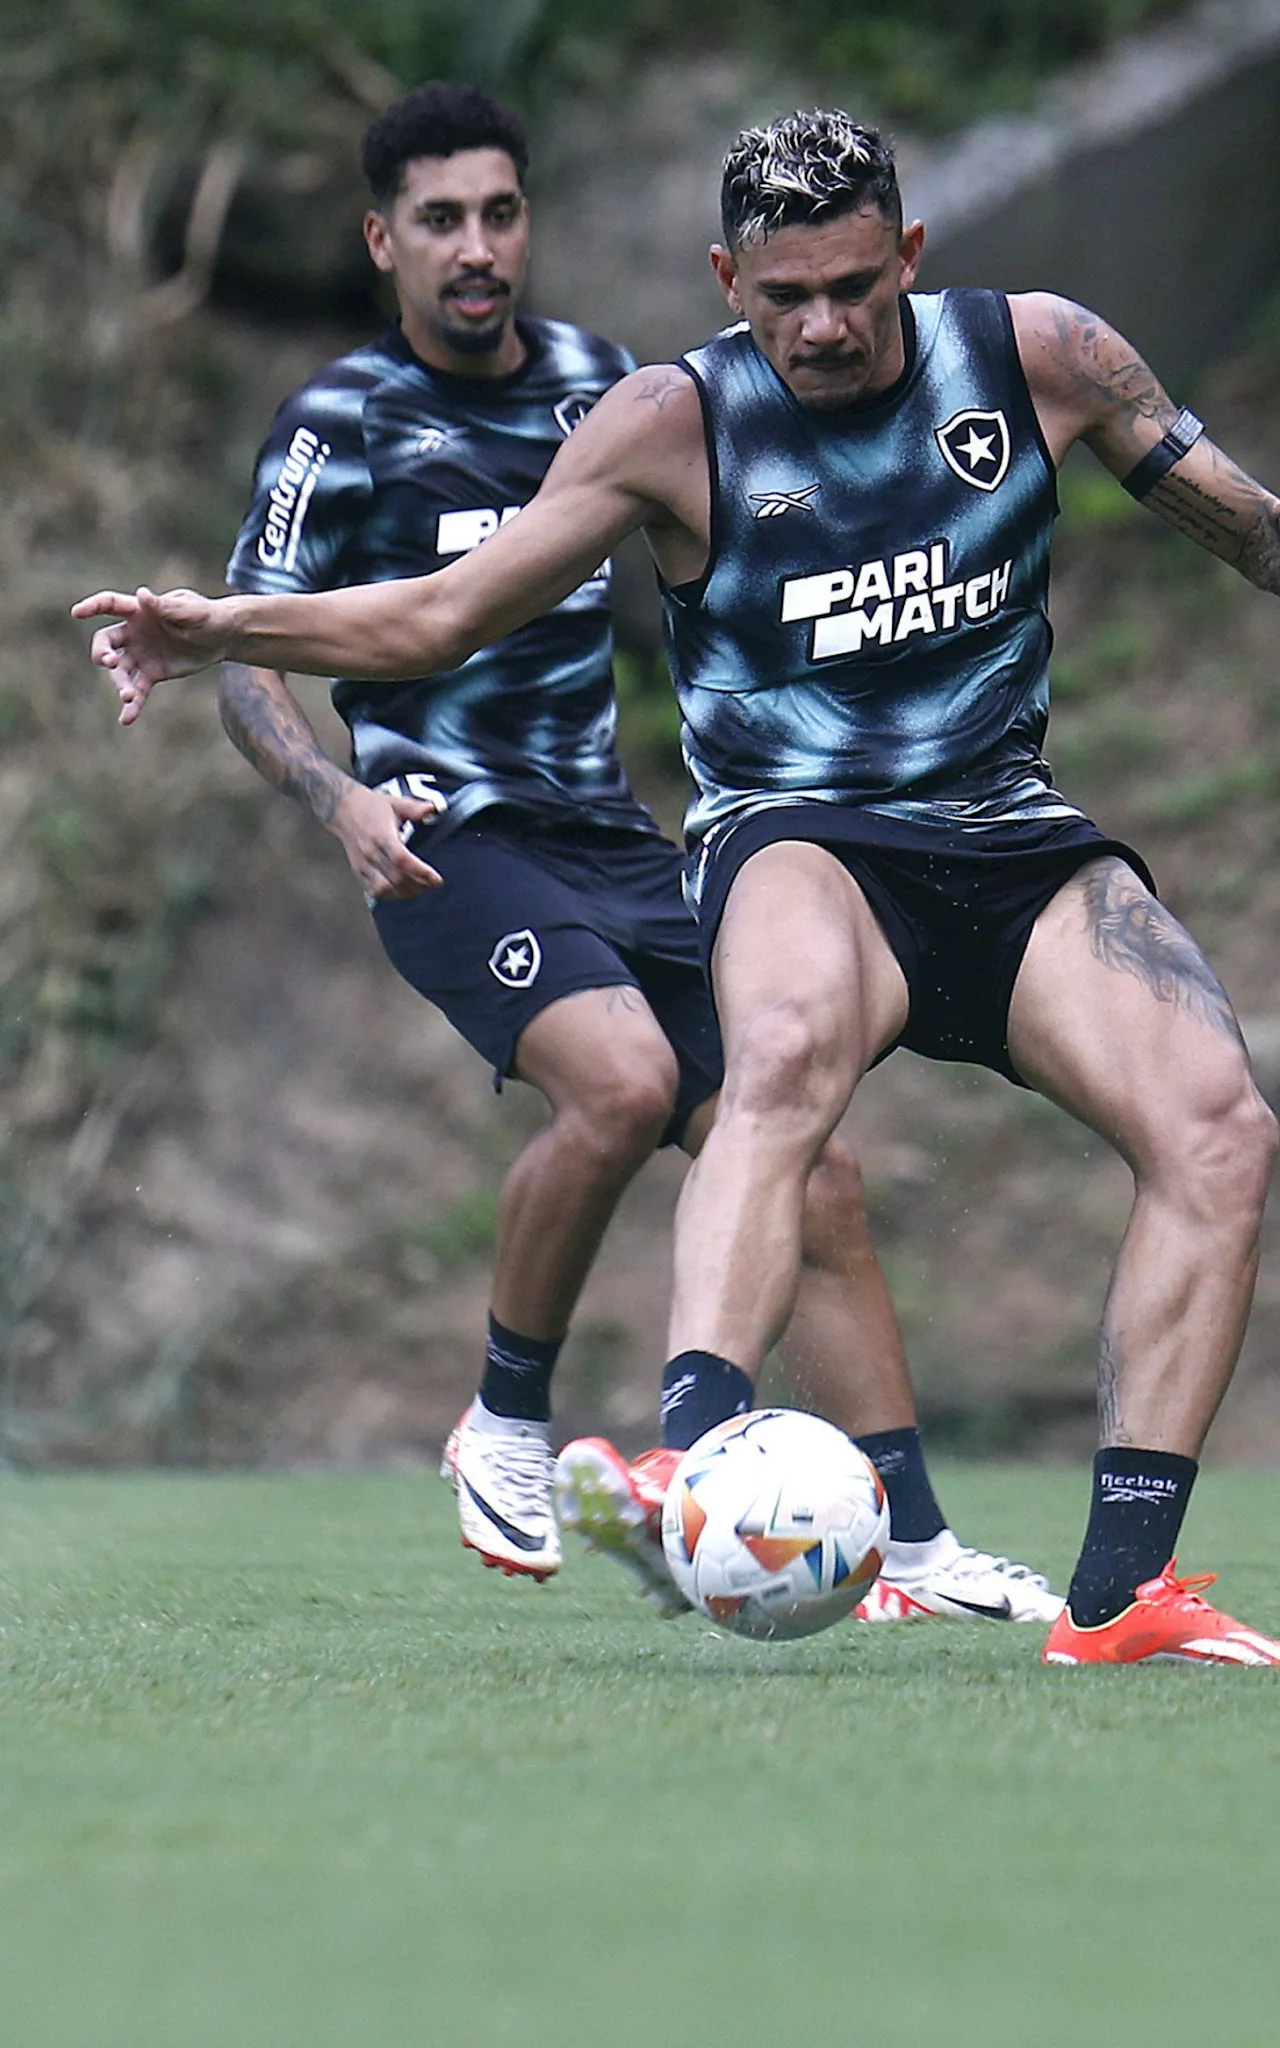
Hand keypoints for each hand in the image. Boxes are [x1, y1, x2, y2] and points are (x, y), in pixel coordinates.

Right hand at [71, 585, 231, 723]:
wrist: (223, 638)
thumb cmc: (207, 616)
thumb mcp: (190, 610)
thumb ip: (166, 606)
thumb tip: (142, 595)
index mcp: (140, 611)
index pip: (110, 605)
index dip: (92, 607)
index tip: (77, 613)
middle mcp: (134, 632)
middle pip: (106, 642)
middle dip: (102, 653)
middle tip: (109, 662)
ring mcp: (140, 654)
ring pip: (120, 671)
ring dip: (120, 684)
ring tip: (128, 697)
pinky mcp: (152, 673)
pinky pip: (137, 691)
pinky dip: (132, 705)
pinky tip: (126, 719)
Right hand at [329, 783, 444, 899]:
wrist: (343, 810)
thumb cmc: (370, 807)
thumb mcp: (395, 803)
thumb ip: (415, 808)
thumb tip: (432, 809)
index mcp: (381, 835)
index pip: (402, 859)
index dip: (421, 872)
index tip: (436, 879)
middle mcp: (371, 852)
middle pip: (396, 878)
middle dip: (418, 886)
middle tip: (432, 885)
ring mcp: (363, 864)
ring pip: (385, 888)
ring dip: (404, 893)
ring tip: (419, 890)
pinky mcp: (358, 871)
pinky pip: (374, 891)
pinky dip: (390, 896)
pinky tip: (402, 892)